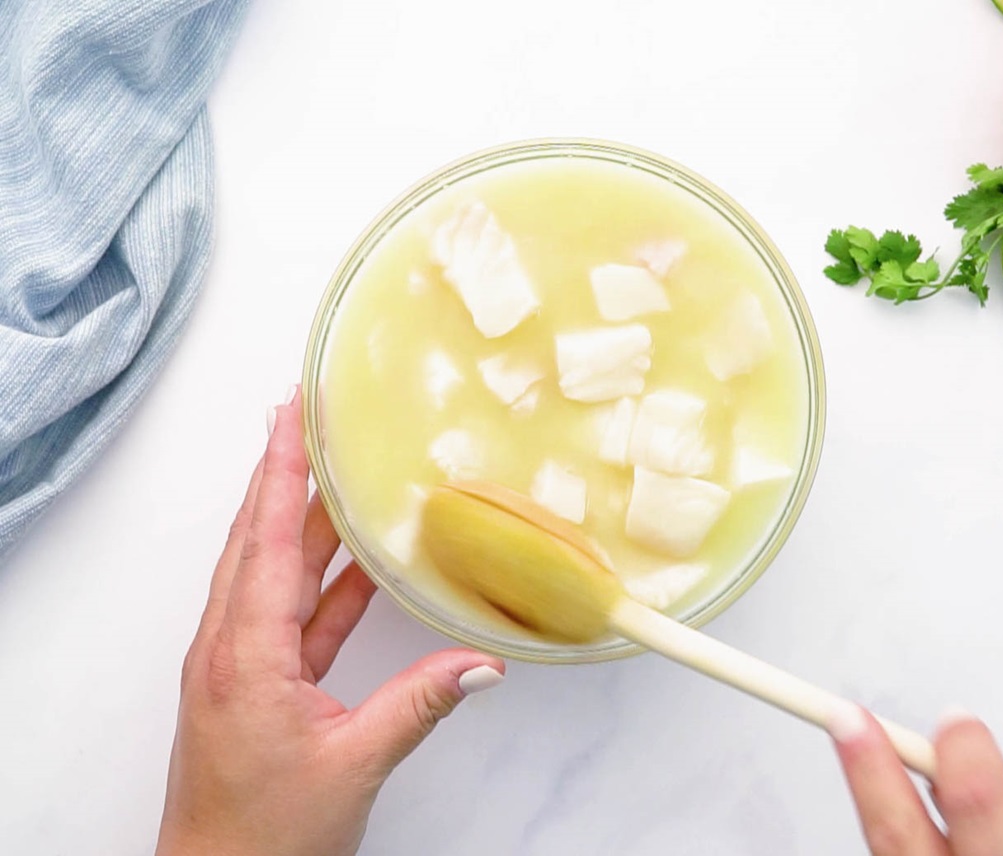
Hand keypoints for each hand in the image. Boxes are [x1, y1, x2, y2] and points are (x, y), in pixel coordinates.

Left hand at [155, 389, 504, 855]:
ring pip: (272, 572)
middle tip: (309, 421)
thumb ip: (420, 703)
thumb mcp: (354, 764)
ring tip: (337, 476)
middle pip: (260, 539)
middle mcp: (231, 647)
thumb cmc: (263, 836)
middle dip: (284, 474)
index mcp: (245, 654)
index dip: (282, 472)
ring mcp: (239, 664)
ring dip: (302, 523)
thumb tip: (480, 662)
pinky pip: (290, 614)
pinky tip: (356, 565)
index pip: (267, 539)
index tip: (291, 415)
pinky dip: (322, 582)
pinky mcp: (254, 684)